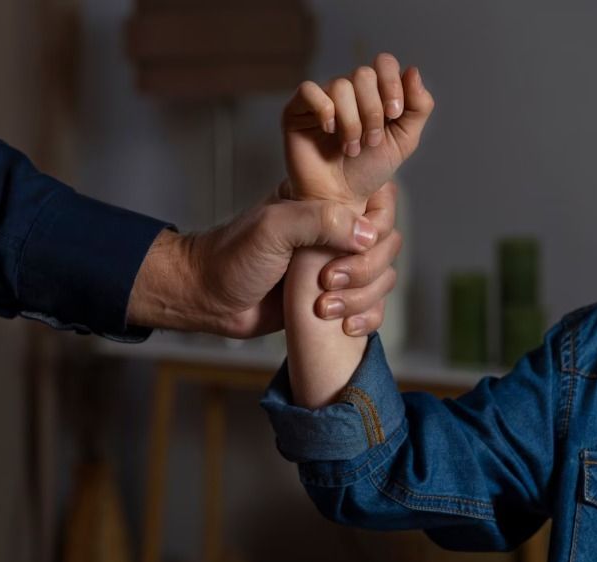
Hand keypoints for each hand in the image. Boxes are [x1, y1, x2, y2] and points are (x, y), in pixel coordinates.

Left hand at [126, 190, 396, 338]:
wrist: (209, 298)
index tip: (353, 244)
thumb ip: (320, 221)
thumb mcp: (273, 227)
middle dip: (365, 269)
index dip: (376, 225)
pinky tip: (345, 326)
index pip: (378, 201)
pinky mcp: (334, 298)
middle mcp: (335, 232)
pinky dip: (367, 317)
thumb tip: (367, 234)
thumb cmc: (232, 257)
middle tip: (328, 281)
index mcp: (324, 202)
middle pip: (387, 244)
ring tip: (324, 307)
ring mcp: (337, 266)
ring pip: (383, 278)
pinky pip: (372, 306)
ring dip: (362, 297)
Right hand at [282, 54, 433, 204]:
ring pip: (340, 86)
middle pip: (363, 74)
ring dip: (351, 122)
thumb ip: (418, 107)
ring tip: (350, 148)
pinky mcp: (297, 110)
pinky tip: (329, 131)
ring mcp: (321, 99)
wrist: (340, 199)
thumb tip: (413, 70)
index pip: (383, 64)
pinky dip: (324, 110)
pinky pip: (309, 90)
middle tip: (370, 142)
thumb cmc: (368, 171)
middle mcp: (347, 91)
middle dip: (372, 111)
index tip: (394, 114)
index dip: (392, 84)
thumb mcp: (404, 141)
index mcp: (373, 93)